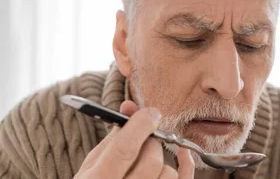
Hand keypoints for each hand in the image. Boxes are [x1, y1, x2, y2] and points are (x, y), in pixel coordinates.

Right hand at [74, 100, 194, 178]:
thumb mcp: (92, 165)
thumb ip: (113, 138)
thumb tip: (130, 107)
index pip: (125, 148)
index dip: (141, 126)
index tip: (150, 114)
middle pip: (151, 160)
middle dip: (150, 143)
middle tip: (142, 141)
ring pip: (168, 172)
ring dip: (160, 161)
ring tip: (144, 162)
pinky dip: (187, 165)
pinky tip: (183, 153)